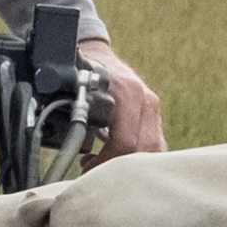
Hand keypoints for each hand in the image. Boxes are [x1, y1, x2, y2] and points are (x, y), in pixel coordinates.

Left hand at [84, 44, 169, 159]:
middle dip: (117, 166)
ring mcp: (153, 109)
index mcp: (128, 93)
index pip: (125, 142)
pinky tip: (117, 157)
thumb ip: (79, 113)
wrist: (99, 56)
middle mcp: (146, 100)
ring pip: (154, 151)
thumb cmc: (84, 72)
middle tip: (93, 170)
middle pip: (144, 150)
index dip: (104, 162)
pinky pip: (154, 146)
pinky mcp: (155, 117)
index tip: (86, 166)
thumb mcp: (79, 88)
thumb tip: (71, 141)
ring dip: (128, 164)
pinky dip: (136, 158)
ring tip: (103, 162)